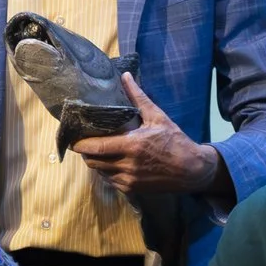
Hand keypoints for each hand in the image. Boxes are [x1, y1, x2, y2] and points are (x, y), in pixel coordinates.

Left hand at [69, 73, 225, 195]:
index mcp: (132, 146)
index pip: (96, 147)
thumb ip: (139, 98)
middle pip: (93, 161)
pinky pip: (110, 180)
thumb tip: (125, 76)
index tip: (73, 138)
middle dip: (86, 153)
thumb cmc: (175, 141)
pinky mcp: (131, 189)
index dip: (81, 144)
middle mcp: (127, 165)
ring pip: (100, 172)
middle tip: (84, 142)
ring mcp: (128, 180)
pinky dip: (106, 171)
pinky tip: (110, 161)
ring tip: (97, 150)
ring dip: (96, 162)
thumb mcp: (158, 117)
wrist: (192, 170)